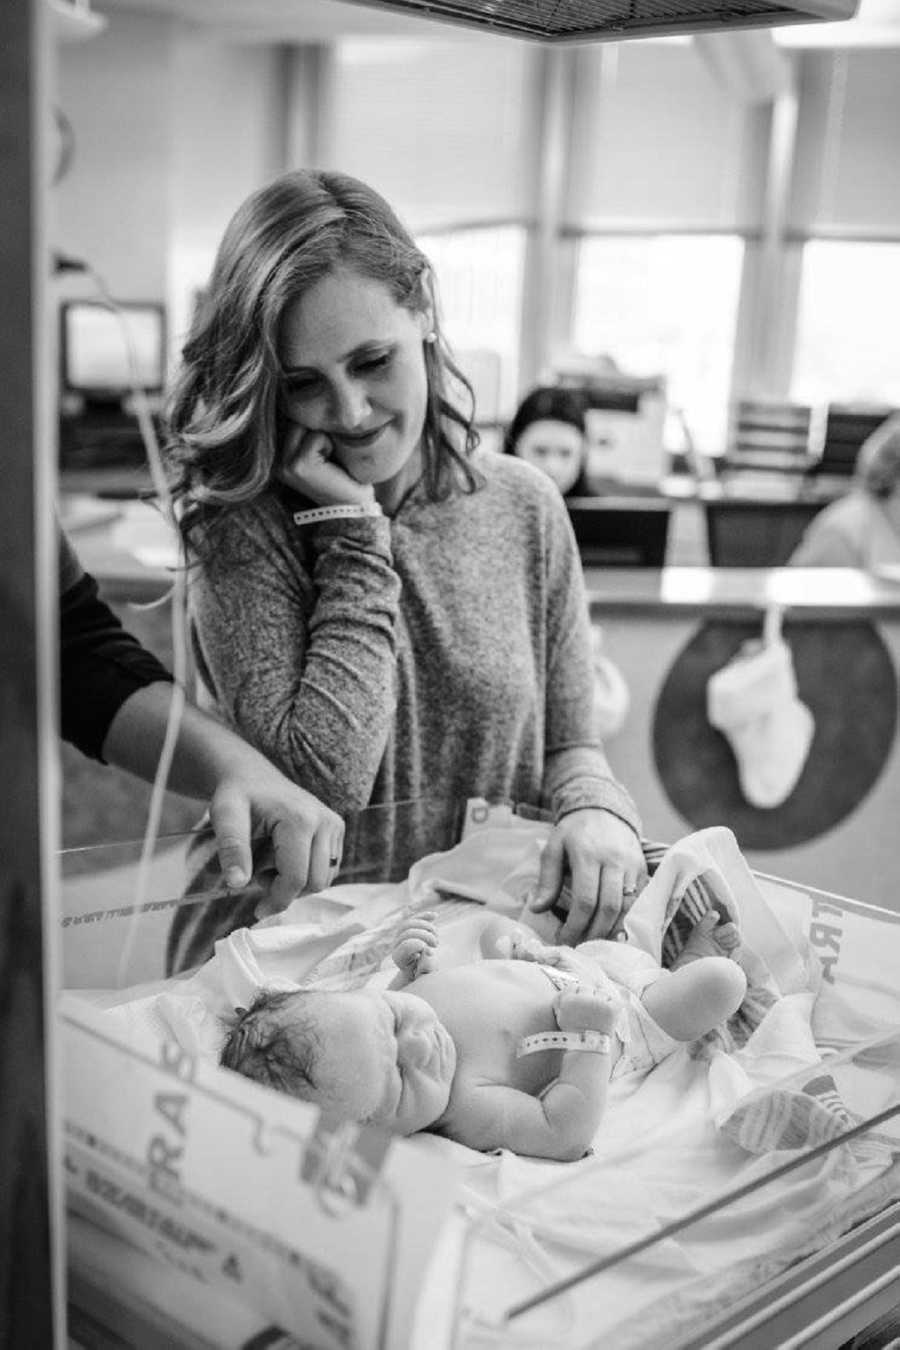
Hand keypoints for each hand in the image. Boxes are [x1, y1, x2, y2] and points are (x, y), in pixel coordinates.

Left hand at [209, 761, 343, 914]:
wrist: (254, 776)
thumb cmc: (238, 795)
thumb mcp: (225, 816)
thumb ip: (231, 848)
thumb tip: (237, 883)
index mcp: (300, 820)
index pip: (296, 878)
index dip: (277, 900)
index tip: (257, 911)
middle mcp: (325, 822)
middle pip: (315, 882)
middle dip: (285, 889)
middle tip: (258, 872)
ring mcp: (334, 825)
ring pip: (324, 878)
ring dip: (295, 882)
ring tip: (270, 861)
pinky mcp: (337, 829)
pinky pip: (328, 868)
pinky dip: (306, 873)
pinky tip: (284, 857)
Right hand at [279, 420, 375, 507]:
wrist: (353, 506)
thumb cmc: (343, 475)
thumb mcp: (321, 449)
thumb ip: (309, 429)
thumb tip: (309, 396)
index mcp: (278, 455)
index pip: (290, 417)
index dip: (312, 422)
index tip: (325, 442)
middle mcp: (276, 460)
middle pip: (297, 418)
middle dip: (318, 429)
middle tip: (330, 453)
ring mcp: (284, 464)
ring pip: (306, 425)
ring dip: (324, 437)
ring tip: (330, 457)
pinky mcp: (298, 465)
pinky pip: (316, 437)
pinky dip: (329, 445)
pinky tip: (332, 465)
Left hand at [392, 912, 438, 978]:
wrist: (418, 973)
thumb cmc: (423, 975)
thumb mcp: (426, 975)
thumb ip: (427, 966)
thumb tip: (427, 951)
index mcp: (398, 958)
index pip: (406, 945)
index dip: (419, 945)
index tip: (431, 951)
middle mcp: (396, 945)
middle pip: (408, 932)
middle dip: (425, 936)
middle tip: (437, 944)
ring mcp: (400, 936)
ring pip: (410, 923)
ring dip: (426, 926)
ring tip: (436, 935)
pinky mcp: (408, 929)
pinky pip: (414, 918)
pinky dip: (424, 916)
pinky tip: (435, 916)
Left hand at [529, 809, 646, 944]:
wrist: (604, 810)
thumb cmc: (574, 832)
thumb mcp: (554, 848)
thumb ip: (547, 879)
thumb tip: (537, 909)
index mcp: (588, 854)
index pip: (585, 900)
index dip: (575, 925)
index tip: (563, 939)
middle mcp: (614, 860)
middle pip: (609, 907)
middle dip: (593, 933)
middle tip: (579, 947)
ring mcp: (632, 865)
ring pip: (627, 908)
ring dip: (611, 931)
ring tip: (594, 943)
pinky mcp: (643, 870)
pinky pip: (639, 901)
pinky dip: (627, 920)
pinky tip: (613, 931)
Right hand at [554, 988, 618, 1034]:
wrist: (589, 1049)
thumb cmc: (574, 1033)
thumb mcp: (561, 1015)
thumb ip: (563, 998)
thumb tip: (573, 983)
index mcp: (569, 1001)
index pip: (573, 986)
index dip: (576, 996)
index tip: (579, 1006)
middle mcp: (583, 1000)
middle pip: (587, 987)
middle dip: (588, 997)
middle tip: (589, 1012)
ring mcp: (598, 1004)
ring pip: (600, 992)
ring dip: (600, 1000)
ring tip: (598, 1015)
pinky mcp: (611, 1009)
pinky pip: (613, 999)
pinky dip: (612, 1006)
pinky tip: (607, 1016)